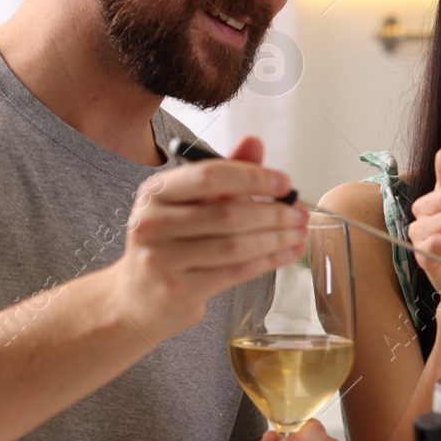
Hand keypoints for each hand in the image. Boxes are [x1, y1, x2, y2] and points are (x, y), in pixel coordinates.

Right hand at [110, 136, 307, 340]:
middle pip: (227, 214)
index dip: (253, 177)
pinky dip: (267, 261)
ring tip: (298, 232)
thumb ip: (224, 173)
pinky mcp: (177, 290)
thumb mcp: (190, 203)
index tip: (284, 183)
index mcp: (155, 192)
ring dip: (275, 238)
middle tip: (300, 213)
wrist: (139, 297)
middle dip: (273, 213)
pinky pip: (234, 273)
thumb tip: (254, 143)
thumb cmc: (170, 244)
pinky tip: (286, 253)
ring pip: (234, 245)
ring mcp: (161, 259)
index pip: (210, 176)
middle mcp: (152, 223)